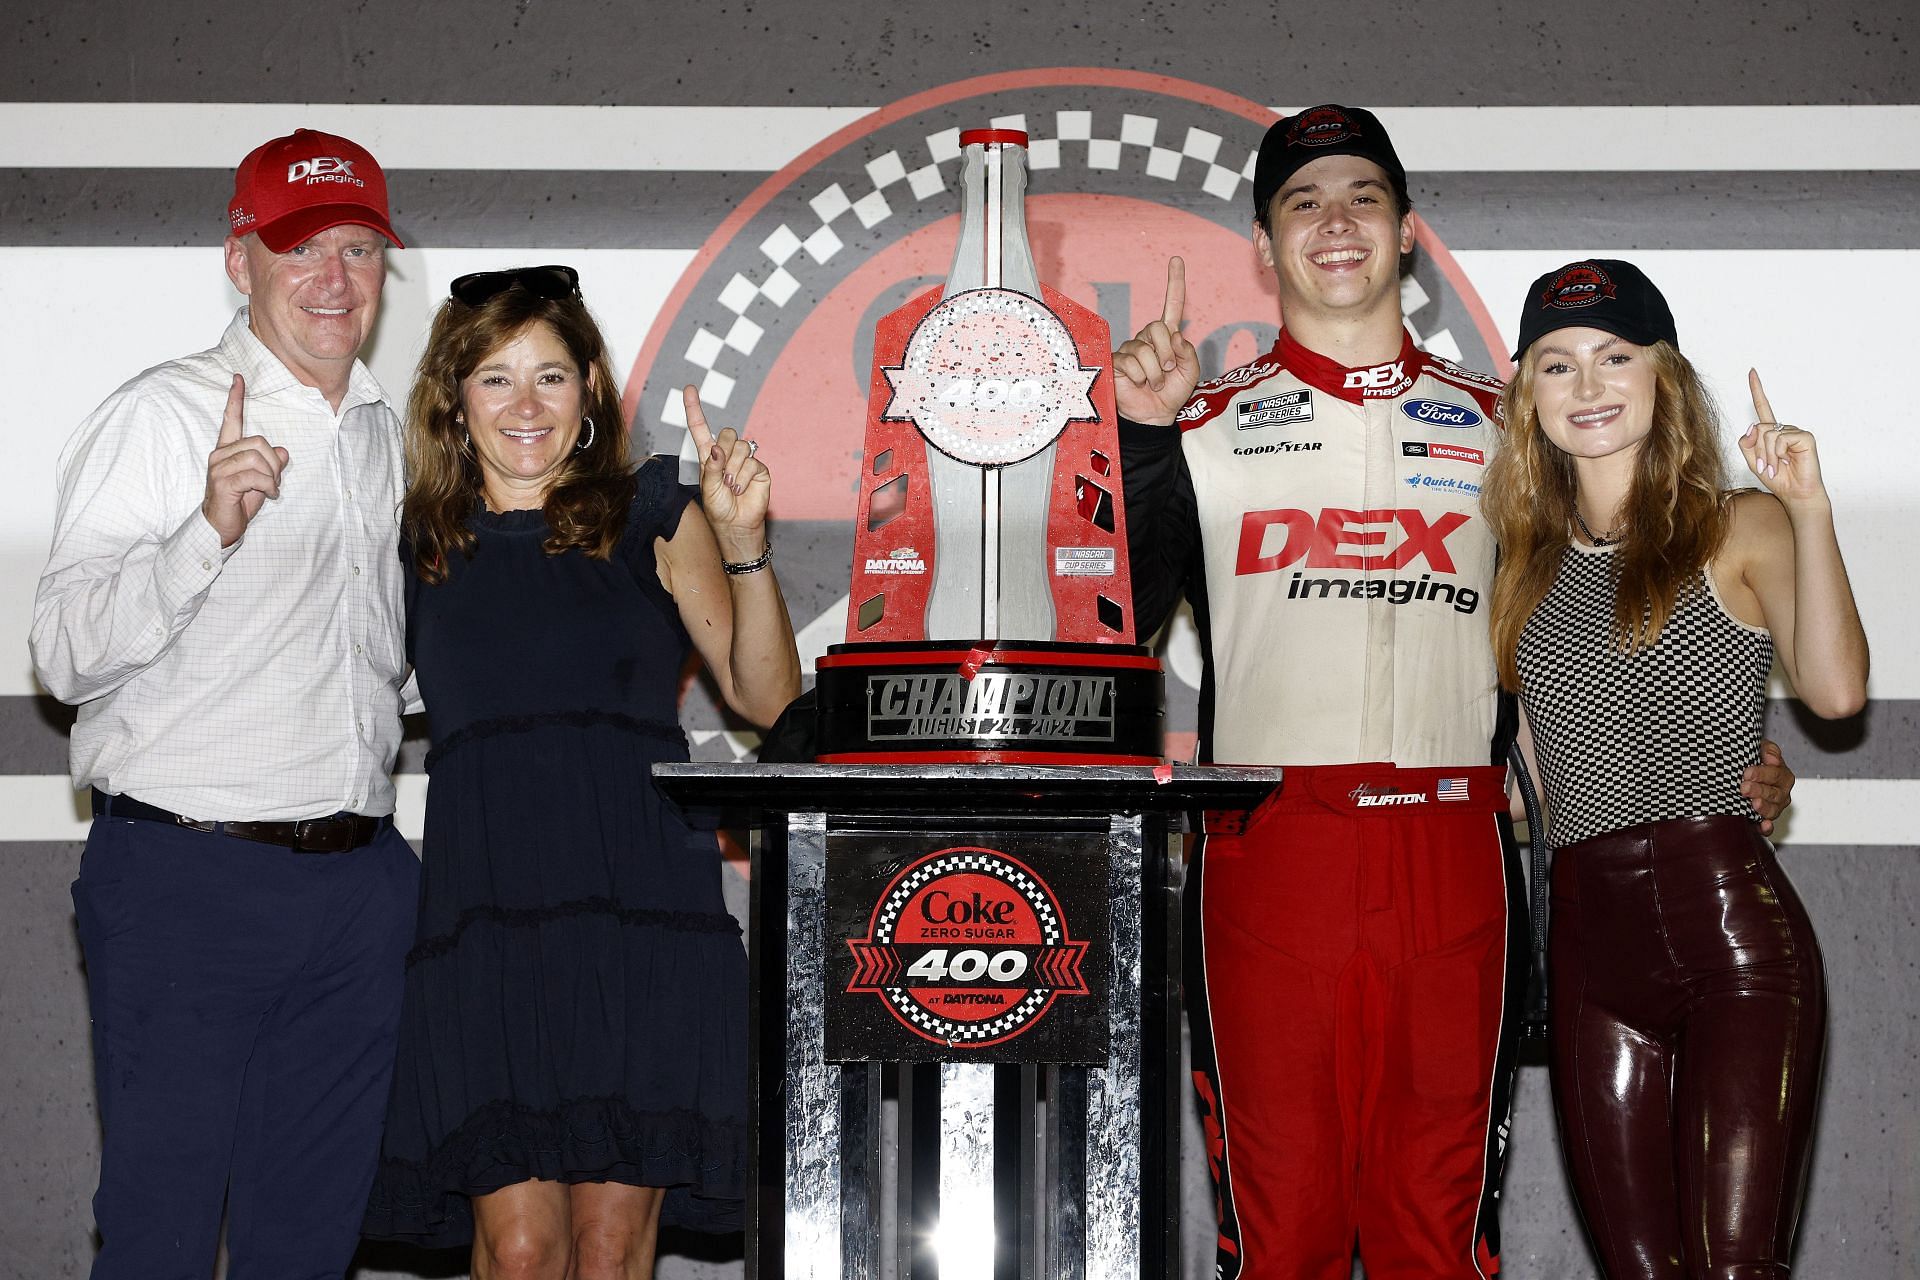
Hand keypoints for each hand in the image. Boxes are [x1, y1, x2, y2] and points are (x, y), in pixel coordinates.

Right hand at [200, 374, 288, 547]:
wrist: (221, 528)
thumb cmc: (239, 503)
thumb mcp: (262, 481)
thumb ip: (271, 464)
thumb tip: (283, 451)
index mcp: (227, 450)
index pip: (231, 420)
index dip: (235, 399)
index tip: (238, 378)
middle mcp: (220, 455)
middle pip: (259, 442)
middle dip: (275, 463)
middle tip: (274, 481)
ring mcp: (219, 468)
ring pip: (258, 457)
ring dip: (273, 476)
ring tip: (269, 489)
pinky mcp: (223, 482)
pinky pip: (255, 475)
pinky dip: (269, 485)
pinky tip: (268, 495)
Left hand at [684, 385, 768, 556]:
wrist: (736, 525)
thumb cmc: (718, 508)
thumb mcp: (708, 488)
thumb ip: (711, 467)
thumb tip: (717, 449)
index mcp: (709, 455)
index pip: (701, 428)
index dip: (694, 408)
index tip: (689, 388)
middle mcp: (727, 453)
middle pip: (728, 434)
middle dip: (724, 454)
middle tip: (722, 477)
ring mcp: (745, 460)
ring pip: (741, 448)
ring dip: (734, 471)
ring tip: (731, 487)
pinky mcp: (759, 469)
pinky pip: (752, 463)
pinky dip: (744, 479)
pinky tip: (741, 490)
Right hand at [1111, 257, 1200, 425]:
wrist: (1154, 416)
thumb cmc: (1172, 394)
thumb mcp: (1190, 372)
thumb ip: (1187, 351)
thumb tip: (1174, 335)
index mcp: (1167, 337)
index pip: (1171, 306)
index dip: (1175, 283)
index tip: (1176, 260)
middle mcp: (1147, 339)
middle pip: (1157, 328)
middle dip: (1167, 353)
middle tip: (1168, 369)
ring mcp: (1130, 349)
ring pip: (1144, 351)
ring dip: (1155, 373)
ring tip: (1154, 384)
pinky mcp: (1116, 362)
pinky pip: (1131, 362)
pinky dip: (1141, 377)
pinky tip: (1139, 384)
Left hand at [1740, 370, 1827, 507]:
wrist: (1795, 493)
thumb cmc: (1778, 478)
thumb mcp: (1753, 461)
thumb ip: (1747, 444)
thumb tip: (1751, 427)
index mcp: (1771, 433)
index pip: (1763, 407)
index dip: (1757, 389)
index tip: (1751, 371)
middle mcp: (1783, 429)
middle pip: (1758, 429)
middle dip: (1757, 451)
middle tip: (1766, 466)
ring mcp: (1795, 431)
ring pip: (1767, 434)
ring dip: (1766, 455)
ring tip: (1776, 467)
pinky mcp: (1805, 437)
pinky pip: (1780, 439)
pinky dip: (1776, 453)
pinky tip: (1785, 461)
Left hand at [1740, 736, 1795, 835]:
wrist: (1740, 773)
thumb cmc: (1752, 760)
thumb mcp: (1760, 749)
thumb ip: (1768, 750)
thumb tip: (1772, 759)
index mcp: (1781, 775)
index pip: (1775, 774)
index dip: (1762, 774)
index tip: (1747, 772)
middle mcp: (1780, 792)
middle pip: (1774, 793)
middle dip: (1759, 790)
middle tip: (1744, 787)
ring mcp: (1774, 807)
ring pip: (1773, 810)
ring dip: (1764, 808)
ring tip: (1754, 804)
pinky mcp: (1763, 819)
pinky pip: (1769, 826)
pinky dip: (1766, 827)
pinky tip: (1763, 826)